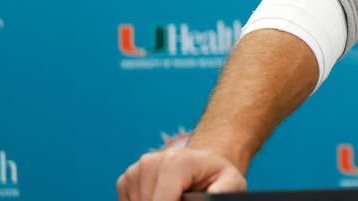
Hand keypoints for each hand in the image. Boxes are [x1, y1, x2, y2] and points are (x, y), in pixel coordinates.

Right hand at [116, 148, 245, 200]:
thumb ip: (223, 190)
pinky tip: (162, 198)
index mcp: (175, 162)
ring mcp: (137, 169)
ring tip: (177, 198)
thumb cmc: (217, 176)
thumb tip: (214, 195)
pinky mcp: (127, 178)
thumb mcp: (231, 182)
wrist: (202, 165)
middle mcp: (151, 161)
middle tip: (183, 199)